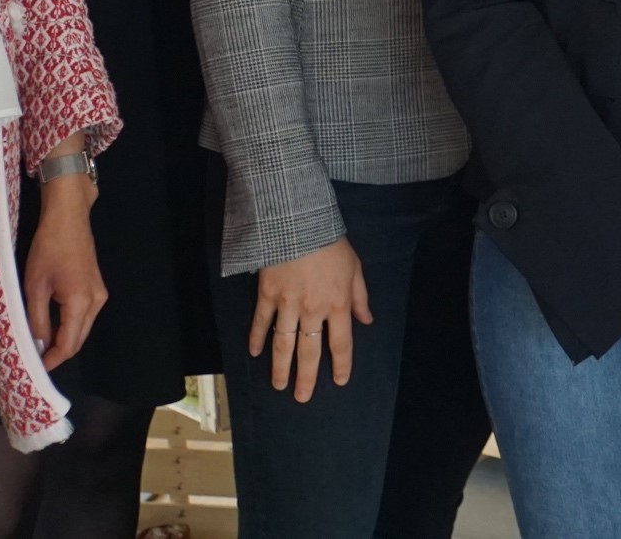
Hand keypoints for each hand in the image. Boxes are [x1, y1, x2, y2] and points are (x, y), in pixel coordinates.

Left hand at [23, 176, 105, 367]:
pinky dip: (68, 325)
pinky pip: (83, 316)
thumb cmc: (49, 247)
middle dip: (57, 353)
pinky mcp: (97, 287)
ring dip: (62, 339)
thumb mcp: (35, 285)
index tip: (32, 369)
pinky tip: (51, 325)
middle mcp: (96, 302)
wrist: (69, 217)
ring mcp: (99, 294)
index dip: (51, 360)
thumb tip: (36, 345)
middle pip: (78, 340)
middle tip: (32, 360)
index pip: (68, 345)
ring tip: (38, 343)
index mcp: (81, 302)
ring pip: (81, 329)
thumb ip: (37, 318)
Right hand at [251, 239, 370, 401]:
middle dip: (306, 377)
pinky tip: (253, 353)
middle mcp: (313, 310)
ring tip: (279, 385)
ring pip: (283, 343)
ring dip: (280, 367)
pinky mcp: (267, 294)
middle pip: (310, 351)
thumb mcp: (355, 267)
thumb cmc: (330, 243)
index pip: (341, 343)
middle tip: (302, 398)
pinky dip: (256, 338)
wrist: (299, 222)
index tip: (339, 381)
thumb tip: (367, 320)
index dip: (341, 365)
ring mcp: (287, 304)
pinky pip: (260, 321)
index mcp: (337, 304)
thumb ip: (360, 296)